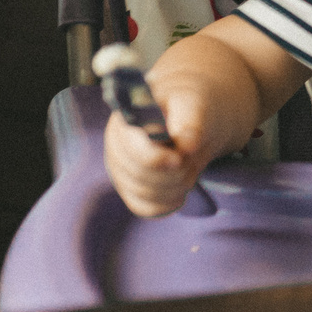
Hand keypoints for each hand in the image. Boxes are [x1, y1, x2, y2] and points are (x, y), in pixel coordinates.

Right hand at [102, 81, 222, 217]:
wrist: (189, 112)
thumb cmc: (190, 105)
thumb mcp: (195, 104)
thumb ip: (190, 121)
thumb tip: (187, 144)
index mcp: (126, 122)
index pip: (135, 152)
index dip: (158, 160)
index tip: (181, 158)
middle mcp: (116, 147)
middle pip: (142, 177)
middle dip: (176, 171)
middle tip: (193, 156)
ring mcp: (120, 169)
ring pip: (145, 195)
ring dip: (176, 186)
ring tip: (191, 166)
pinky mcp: (129, 187)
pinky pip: (144, 208)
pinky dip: (166, 204)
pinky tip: (180, 192)